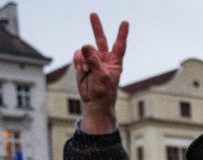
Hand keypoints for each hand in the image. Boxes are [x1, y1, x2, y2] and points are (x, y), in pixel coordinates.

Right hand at [73, 13, 127, 133]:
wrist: (94, 102)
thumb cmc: (104, 91)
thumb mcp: (101, 75)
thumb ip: (94, 60)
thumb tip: (84, 45)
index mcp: (115, 61)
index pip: (119, 44)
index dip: (122, 33)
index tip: (125, 22)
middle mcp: (104, 58)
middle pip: (100, 39)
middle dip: (96, 27)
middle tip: (93, 14)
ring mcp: (92, 60)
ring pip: (85, 49)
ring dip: (84, 59)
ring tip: (88, 71)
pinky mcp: (83, 64)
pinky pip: (77, 55)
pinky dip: (78, 62)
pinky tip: (82, 70)